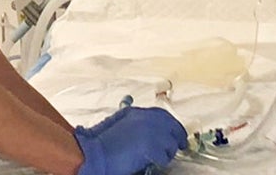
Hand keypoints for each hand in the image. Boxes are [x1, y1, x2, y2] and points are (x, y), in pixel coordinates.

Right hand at [73, 107, 187, 174]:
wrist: (94, 152)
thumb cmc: (100, 141)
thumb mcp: (117, 123)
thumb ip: (133, 122)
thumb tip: (147, 130)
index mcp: (137, 112)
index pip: (163, 116)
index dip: (172, 126)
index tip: (176, 134)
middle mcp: (147, 119)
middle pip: (173, 126)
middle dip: (178, 137)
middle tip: (181, 146)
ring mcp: (151, 132)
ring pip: (171, 143)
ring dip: (169, 151)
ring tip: (162, 157)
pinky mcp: (152, 147)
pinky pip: (165, 157)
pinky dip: (161, 161)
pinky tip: (154, 162)